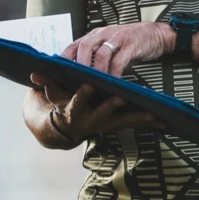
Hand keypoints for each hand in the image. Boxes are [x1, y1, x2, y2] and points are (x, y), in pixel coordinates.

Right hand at [30, 72, 159, 144]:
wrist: (68, 127)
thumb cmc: (62, 104)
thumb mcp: (53, 93)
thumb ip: (46, 82)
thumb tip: (33, 72)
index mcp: (75, 111)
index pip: (78, 100)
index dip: (84, 93)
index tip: (90, 84)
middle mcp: (92, 120)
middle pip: (104, 113)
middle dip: (113, 106)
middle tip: (123, 98)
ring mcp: (107, 124)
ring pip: (124, 120)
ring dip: (139, 117)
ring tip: (155, 113)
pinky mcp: (119, 124)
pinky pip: (135, 123)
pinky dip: (149, 122)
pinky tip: (164, 121)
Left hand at [63, 23, 175, 76]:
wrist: (156, 34)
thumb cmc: (130, 42)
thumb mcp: (110, 44)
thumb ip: (97, 54)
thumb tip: (81, 71)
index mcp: (97, 34)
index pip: (76, 43)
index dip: (66, 56)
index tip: (58, 70)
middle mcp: (105, 34)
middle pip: (86, 45)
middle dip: (79, 63)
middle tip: (77, 79)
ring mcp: (118, 38)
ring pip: (102, 53)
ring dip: (97, 70)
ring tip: (95, 83)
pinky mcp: (131, 44)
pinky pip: (120, 60)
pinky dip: (115, 72)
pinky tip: (113, 82)